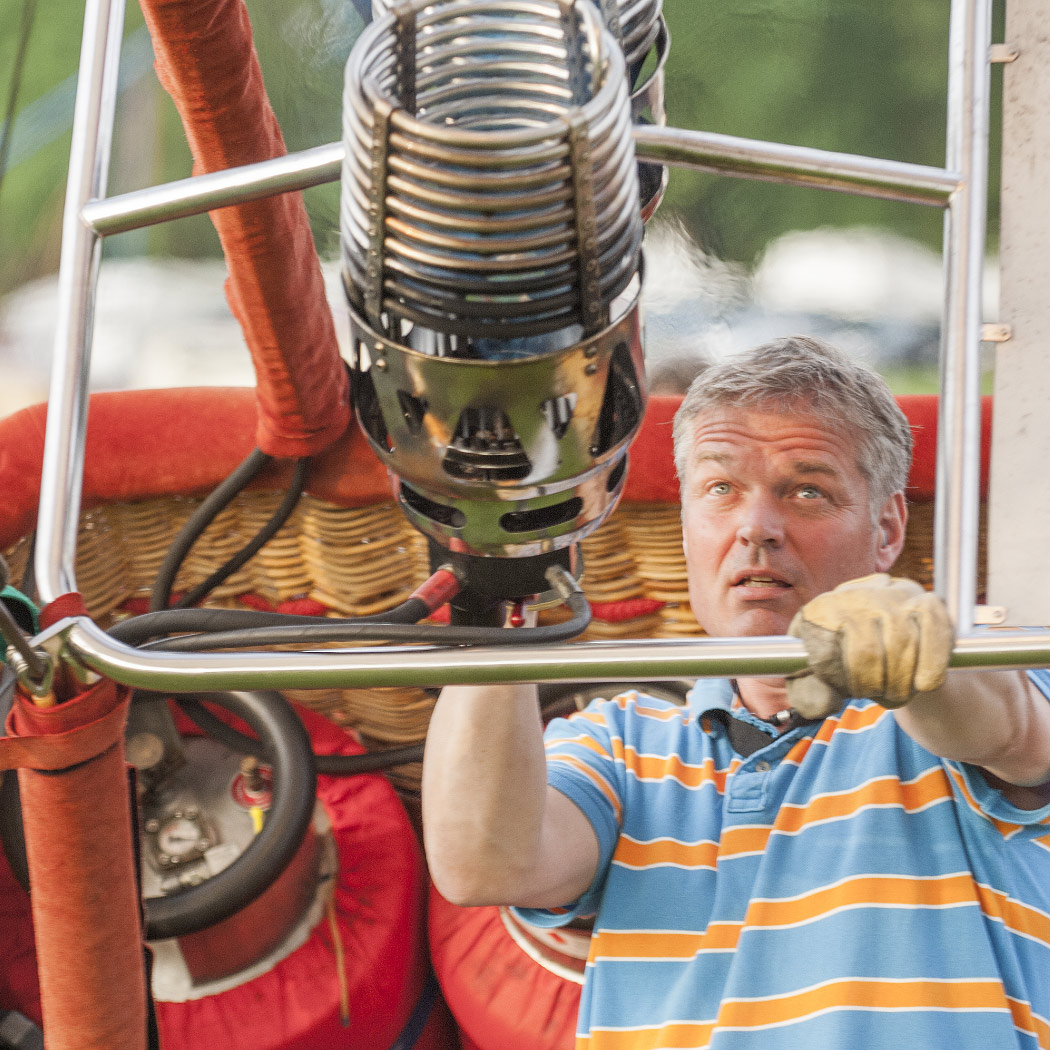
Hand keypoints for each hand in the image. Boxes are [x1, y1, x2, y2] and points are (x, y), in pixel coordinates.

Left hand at [785, 574, 954, 718]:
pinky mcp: (927, 601)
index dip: (840, 680)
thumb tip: (824, 700)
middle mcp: (857, 594)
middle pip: (867, 651)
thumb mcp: (817, 674)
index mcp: (822, 610)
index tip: (847, 691)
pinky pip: (934, 633)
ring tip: (895, 694)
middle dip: (872, 685)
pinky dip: (931, 665)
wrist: (886, 637)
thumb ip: (810, 690)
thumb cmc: (846, 660)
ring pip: (901, 644)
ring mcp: (893, 594)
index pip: (826, 650)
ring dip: (901, 682)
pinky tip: (923, 685)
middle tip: (874, 695)